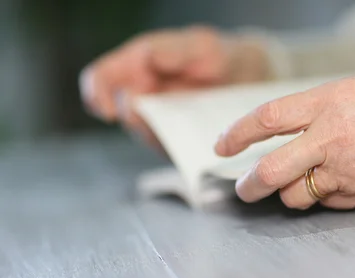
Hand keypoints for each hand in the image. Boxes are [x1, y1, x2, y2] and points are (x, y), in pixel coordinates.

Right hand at [80, 26, 269, 147]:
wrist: (251, 76)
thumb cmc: (221, 55)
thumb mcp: (202, 47)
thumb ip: (173, 52)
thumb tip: (147, 58)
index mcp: (138, 62)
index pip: (100, 78)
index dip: (97, 95)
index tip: (110, 112)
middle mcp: (143, 90)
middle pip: (123, 113)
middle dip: (140, 121)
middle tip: (168, 117)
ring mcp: (158, 114)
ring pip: (145, 134)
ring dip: (162, 135)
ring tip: (192, 122)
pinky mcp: (174, 135)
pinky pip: (167, 147)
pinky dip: (178, 146)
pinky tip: (197, 135)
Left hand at [215, 65, 354, 209]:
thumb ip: (329, 106)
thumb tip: (305, 124)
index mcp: (330, 103)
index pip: (267, 119)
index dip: (237, 133)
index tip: (224, 145)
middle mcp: (331, 139)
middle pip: (270, 170)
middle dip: (249, 185)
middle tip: (243, 189)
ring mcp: (348, 172)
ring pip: (298, 196)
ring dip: (290, 194)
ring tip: (297, 186)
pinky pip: (331, 203)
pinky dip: (326, 198)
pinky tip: (341, 185)